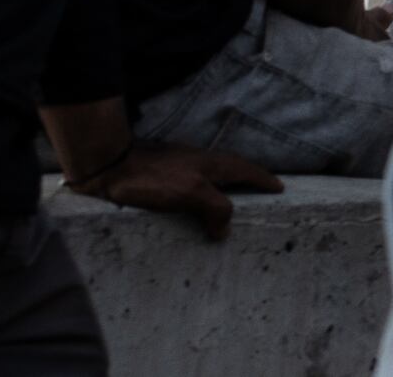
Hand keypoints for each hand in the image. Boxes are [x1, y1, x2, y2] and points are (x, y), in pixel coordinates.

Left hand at [75, 139, 282, 234]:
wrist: (112, 166)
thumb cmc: (153, 178)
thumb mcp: (191, 193)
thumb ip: (215, 208)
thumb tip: (225, 229)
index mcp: (215, 164)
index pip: (249, 171)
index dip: (264, 180)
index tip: (279, 188)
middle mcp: (203, 162)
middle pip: (234, 171)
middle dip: (249, 182)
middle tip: (260, 196)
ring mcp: (184, 167)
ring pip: (214, 178)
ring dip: (226, 190)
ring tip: (229, 206)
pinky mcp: (166, 175)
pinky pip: (195, 186)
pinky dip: (204, 195)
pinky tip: (195, 206)